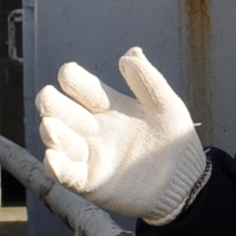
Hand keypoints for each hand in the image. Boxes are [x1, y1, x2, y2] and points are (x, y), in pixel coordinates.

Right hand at [37, 48, 209, 224]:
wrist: (186, 181)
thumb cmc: (175, 140)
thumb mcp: (166, 105)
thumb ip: (148, 80)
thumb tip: (129, 53)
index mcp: (107, 104)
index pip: (76, 84)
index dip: (70, 78)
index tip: (70, 76)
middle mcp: (92, 127)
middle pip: (58, 109)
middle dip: (50, 102)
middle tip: (51, 101)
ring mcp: (88, 154)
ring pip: (57, 138)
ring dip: (51, 132)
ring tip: (52, 127)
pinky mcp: (90, 181)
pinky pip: (65, 173)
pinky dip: (56, 166)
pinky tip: (53, 157)